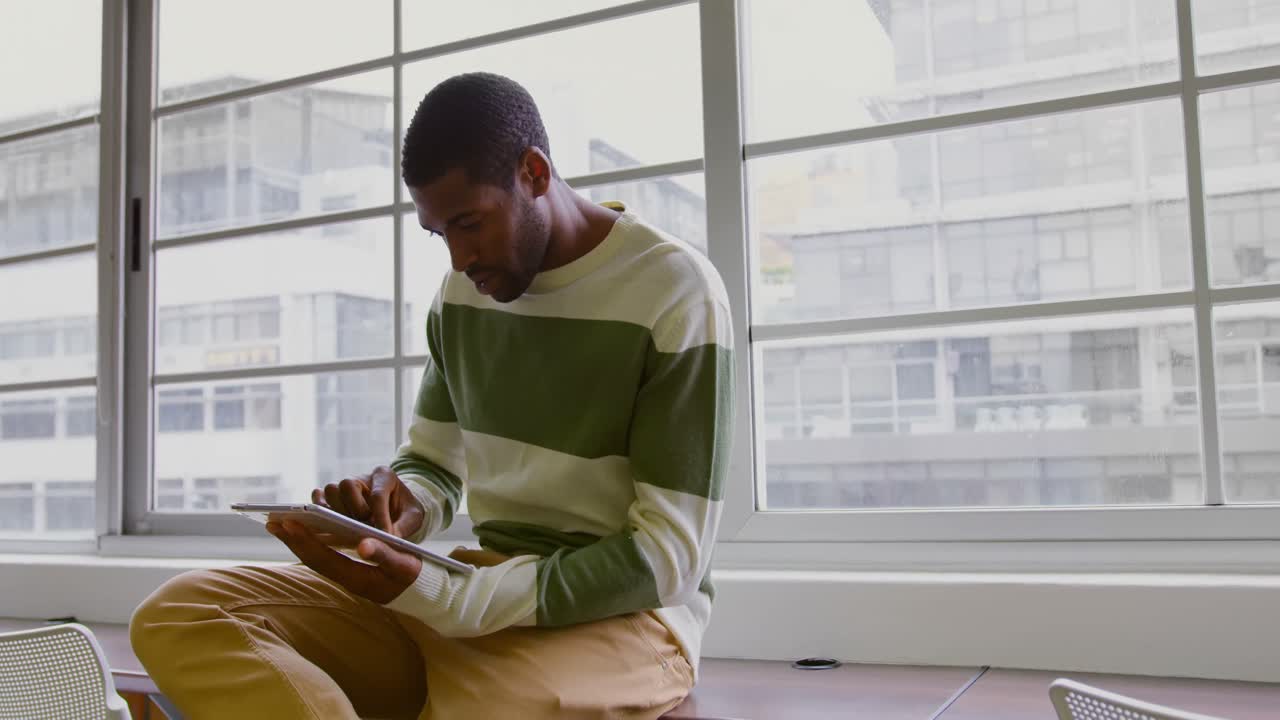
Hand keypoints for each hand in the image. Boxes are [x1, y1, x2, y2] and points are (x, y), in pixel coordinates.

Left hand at [268, 520, 421, 603]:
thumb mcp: (404, 565)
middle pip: (313, 559)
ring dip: (298, 541)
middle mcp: (346, 579)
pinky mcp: (347, 570)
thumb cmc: (413, 576)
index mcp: (357, 578)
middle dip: (293, 540)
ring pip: (315, 558)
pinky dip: (310, 542)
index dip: (305, 542)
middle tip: (272, 522)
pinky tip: (302, 531)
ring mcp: (345, 576)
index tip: (289, 524)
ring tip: (280, 524)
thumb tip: (363, 545)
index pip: (324, 559)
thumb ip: (384, 555)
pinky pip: (323, 556)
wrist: (418, 591)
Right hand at [312, 465, 424, 539]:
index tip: (384, 535)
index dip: (380, 517)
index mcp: (384, 475)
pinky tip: (333, 529)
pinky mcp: (331, 496)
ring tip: (350, 529)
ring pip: (330, 490)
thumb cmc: (405, 511)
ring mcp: (344, 485)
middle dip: (355, 509)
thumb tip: (387, 539)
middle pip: (347, 485)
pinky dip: (322, 513)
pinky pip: (318, 498)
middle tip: (365, 527)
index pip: (378, 495)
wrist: (396, 508)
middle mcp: (361, 477)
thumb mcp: (414, 517)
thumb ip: (404, 527)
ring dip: (338, 512)